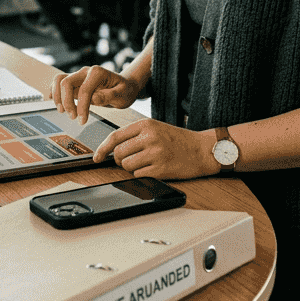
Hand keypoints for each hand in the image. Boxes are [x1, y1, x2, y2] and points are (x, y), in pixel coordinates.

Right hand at [52, 64, 141, 124]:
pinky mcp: (75, 81)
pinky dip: (54, 91)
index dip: (81, 107)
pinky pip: (59, 82)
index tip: (82, 120)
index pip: (84, 90)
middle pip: (66, 82)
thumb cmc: (124, 90)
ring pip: (59, 80)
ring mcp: (79, 75)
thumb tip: (94, 99)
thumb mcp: (122, 95)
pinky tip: (52, 100)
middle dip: (66, 101)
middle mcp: (86, 71)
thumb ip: (108, 96)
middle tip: (72, 117)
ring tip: (62, 111)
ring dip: (57, 96)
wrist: (124, 86)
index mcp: (97, 73)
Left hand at [93, 119, 216, 179]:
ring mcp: (155, 153)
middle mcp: (149, 138)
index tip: (97, 157)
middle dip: (120, 160)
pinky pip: (138, 175)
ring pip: (126, 166)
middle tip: (131, 159)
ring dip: (131, 167)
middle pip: (118, 153)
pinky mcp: (161, 169)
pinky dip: (142, 174)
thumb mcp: (156, 128)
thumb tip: (111, 148)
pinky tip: (153, 168)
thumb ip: (135, 134)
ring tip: (145, 163)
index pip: (115, 137)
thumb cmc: (178, 139)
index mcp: (146, 125)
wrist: (202, 149)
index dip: (102, 148)